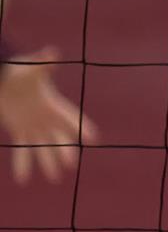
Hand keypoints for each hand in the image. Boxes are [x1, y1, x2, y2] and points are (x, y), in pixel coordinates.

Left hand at [2, 48, 97, 183]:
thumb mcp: (31, 68)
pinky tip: (23, 180)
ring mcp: (34, 126)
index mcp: (52, 105)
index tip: (93, 139)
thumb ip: (43, 62)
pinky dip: (23, 164)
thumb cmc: (19, 71)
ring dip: (48, 163)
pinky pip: (22, 150)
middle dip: (64, 150)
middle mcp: (46, 118)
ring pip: (43, 148)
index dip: (82, 128)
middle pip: (59, 137)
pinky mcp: (20, 130)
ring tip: (55, 178)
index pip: (70, 119)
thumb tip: (52, 52)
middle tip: (69, 164)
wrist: (4, 79)